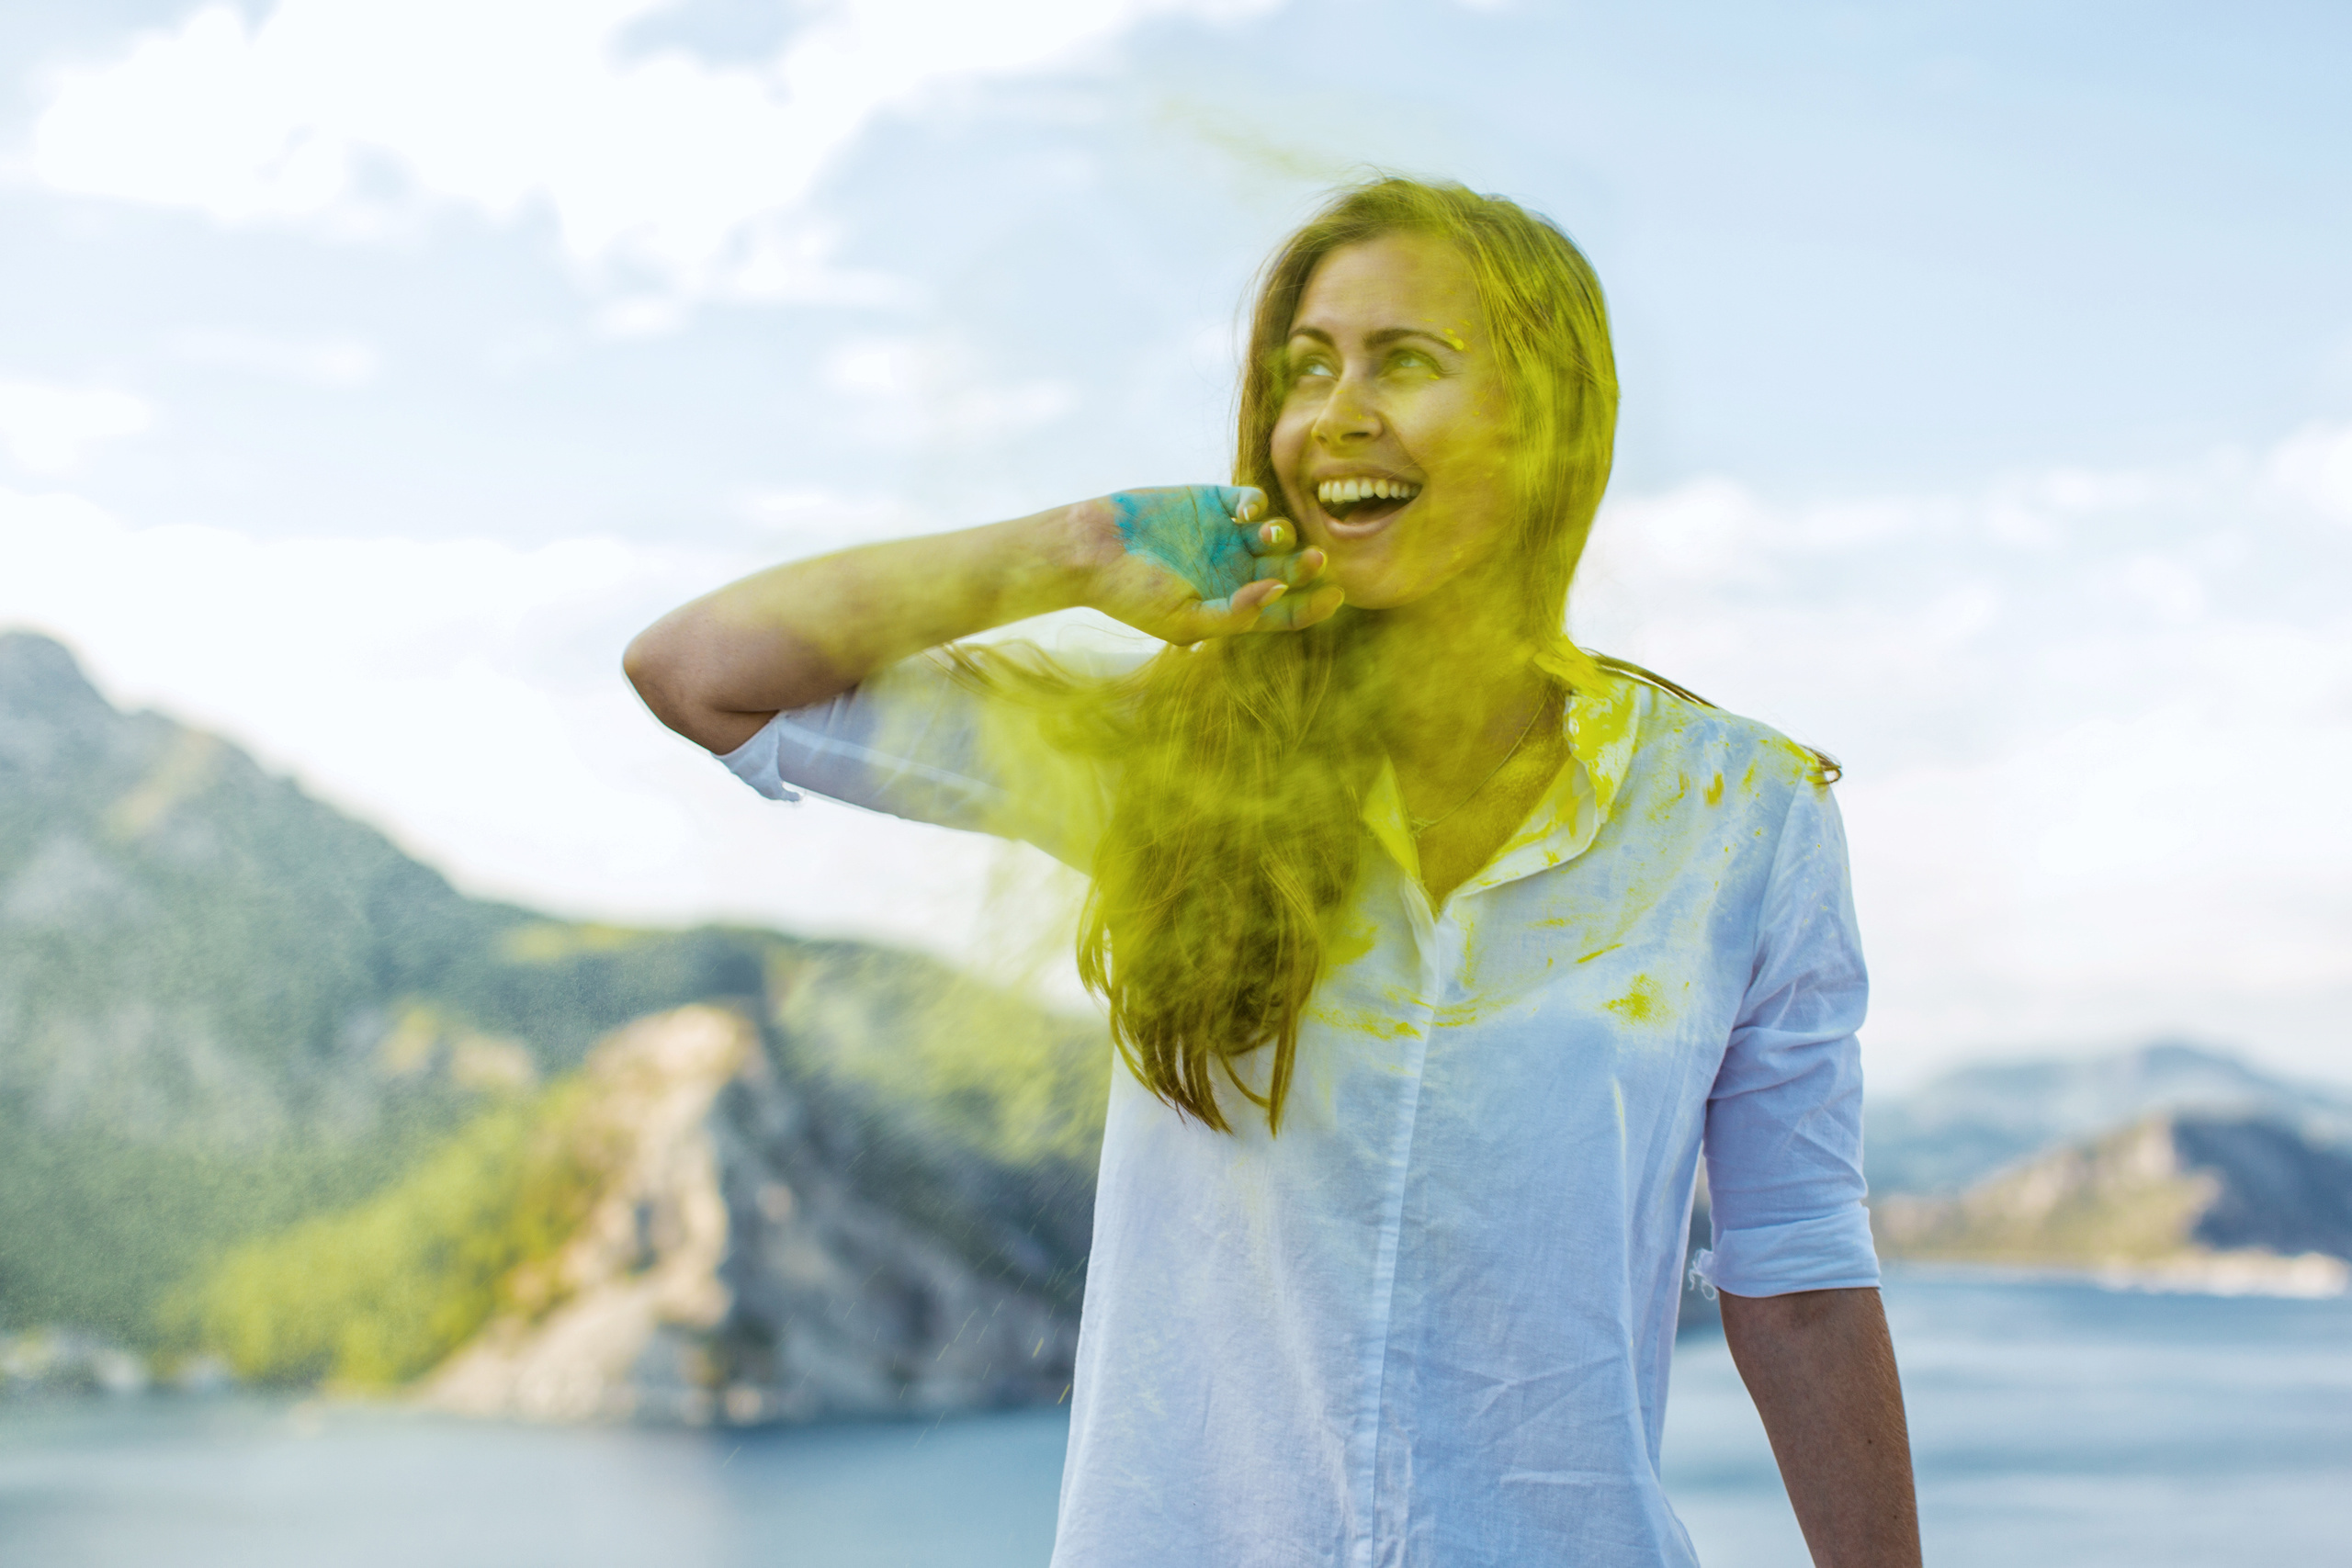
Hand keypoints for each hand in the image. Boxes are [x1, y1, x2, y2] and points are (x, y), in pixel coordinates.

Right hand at [1065, 484, 1343, 644]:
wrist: (1092, 549)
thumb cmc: (1133, 595)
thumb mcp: (1184, 619)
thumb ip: (1235, 614)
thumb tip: (1278, 593)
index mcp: (1233, 605)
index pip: (1286, 611)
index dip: (1314, 606)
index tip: (1337, 595)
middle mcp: (1236, 571)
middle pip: (1289, 571)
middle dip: (1306, 566)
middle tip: (1316, 559)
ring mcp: (1227, 536)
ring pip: (1277, 535)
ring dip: (1283, 535)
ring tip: (1269, 536)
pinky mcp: (1213, 502)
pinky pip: (1252, 500)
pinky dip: (1258, 504)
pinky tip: (1248, 514)